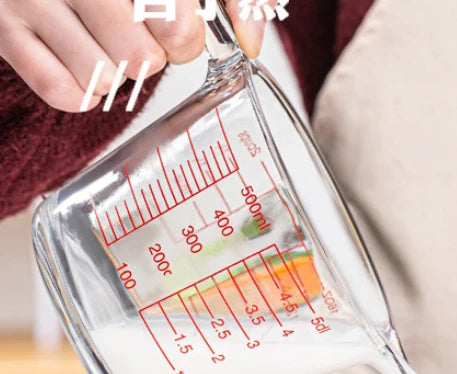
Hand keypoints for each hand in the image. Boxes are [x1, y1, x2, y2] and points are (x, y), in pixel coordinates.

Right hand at [0, 0, 264, 111]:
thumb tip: (251, 40)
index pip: (174, 15)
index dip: (187, 32)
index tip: (185, 30)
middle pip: (142, 55)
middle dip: (154, 55)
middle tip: (144, 37)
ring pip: (105, 77)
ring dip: (119, 73)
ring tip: (108, 43)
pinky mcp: (2, 29)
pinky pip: (64, 92)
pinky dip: (84, 91)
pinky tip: (83, 60)